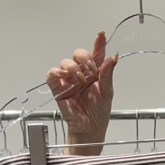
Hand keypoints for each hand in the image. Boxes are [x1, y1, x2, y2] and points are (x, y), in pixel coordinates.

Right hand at [46, 32, 117, 155]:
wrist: (90, 128)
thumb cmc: (99, 113)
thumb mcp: (107, 93)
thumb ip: (108, 75)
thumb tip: (113, 58)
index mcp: (95, 73)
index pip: (96, 54)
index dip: (98, 43)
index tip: (101, 35)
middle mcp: (81, 74)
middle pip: (79, 54)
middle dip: (85, 57)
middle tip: (91, 68)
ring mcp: (69, 80)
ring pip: (66, 62)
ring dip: (73, 67)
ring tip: (80, 79)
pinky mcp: (58, 88)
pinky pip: (52, 75)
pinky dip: (55, 72)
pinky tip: (63, 75)